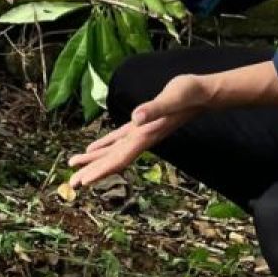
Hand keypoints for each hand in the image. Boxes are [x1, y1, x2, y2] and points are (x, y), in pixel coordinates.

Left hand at [66, 74, 211, 187]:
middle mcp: (142, 138)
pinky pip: (118, 138)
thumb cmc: (190, 94)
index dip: (102, 170)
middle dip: (93, 172)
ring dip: (94, 160)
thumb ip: (155, 109)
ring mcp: (142, 132)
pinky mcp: (142, 123)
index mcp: (146, 135)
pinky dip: (104, 145)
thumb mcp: (172, 98)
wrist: (205, 92)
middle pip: (114, 160)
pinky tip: (92, 148)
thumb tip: (136, 118)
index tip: (84, 182)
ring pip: (114, 151)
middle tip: (72, 184)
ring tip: (74, 166)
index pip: (120, 158)